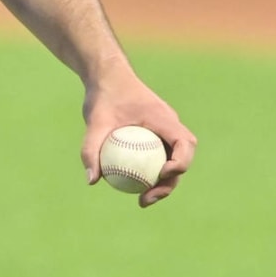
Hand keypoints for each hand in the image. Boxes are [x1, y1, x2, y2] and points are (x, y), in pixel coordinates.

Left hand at [79, 63, 196, 207]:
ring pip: (172, 159)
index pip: (184, 142)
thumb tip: (91, 180)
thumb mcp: (94, 120)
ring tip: (142, 200)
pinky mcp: (156, 133)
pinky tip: (133, 186)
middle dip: (170, 182)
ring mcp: (165, 129)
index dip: (180, 162)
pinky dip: (152, 171)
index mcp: (163, 117)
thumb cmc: (103, 95)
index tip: (159, 176)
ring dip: (163, 182)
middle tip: (146, 199)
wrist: (106, 76)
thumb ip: (91, 148)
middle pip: (182, 158)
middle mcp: (169, 124)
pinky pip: (159, 155)